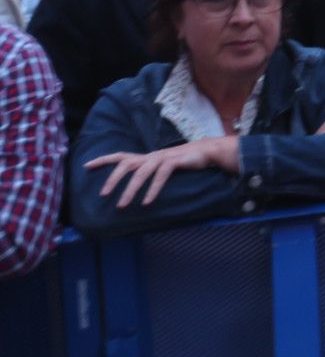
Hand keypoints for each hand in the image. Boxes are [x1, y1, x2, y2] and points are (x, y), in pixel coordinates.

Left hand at [86, 137, 239, 208]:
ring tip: (122, 205)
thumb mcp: (162, 167)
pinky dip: (152, 189)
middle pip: (126, 164)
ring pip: (141, 172)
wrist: (206, 151)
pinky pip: (160, 176)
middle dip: (112, 179)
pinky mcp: (175, 161)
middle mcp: (150, 156)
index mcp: (146, 158)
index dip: (103, 160)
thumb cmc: (183, 162)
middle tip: (104, 195)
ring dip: (130, 190)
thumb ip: (149, 173)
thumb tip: (134, 186)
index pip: (120, 156)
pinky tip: (147, 202)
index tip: (86, 166)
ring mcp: (162, 158)